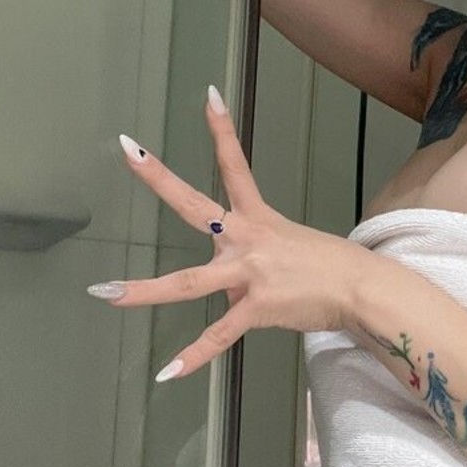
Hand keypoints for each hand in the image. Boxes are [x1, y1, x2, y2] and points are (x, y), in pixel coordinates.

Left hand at [87, 86, 365, 381]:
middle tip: (128, 149)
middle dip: (158, 178)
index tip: (208, 95)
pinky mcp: (256, 308)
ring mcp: (249, 273)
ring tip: (105, 293)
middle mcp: (246, 239)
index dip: (222, 129)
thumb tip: (229, 295)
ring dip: (143, 290)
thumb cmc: (329, 270)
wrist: (361, 290)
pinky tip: (165, 372)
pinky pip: (217, 335)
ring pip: (187, 282)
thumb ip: (248, 270)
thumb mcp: (288, 253)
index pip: (235, 165)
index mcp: (257, 219)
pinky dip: (192, 357)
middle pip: (193, 204)